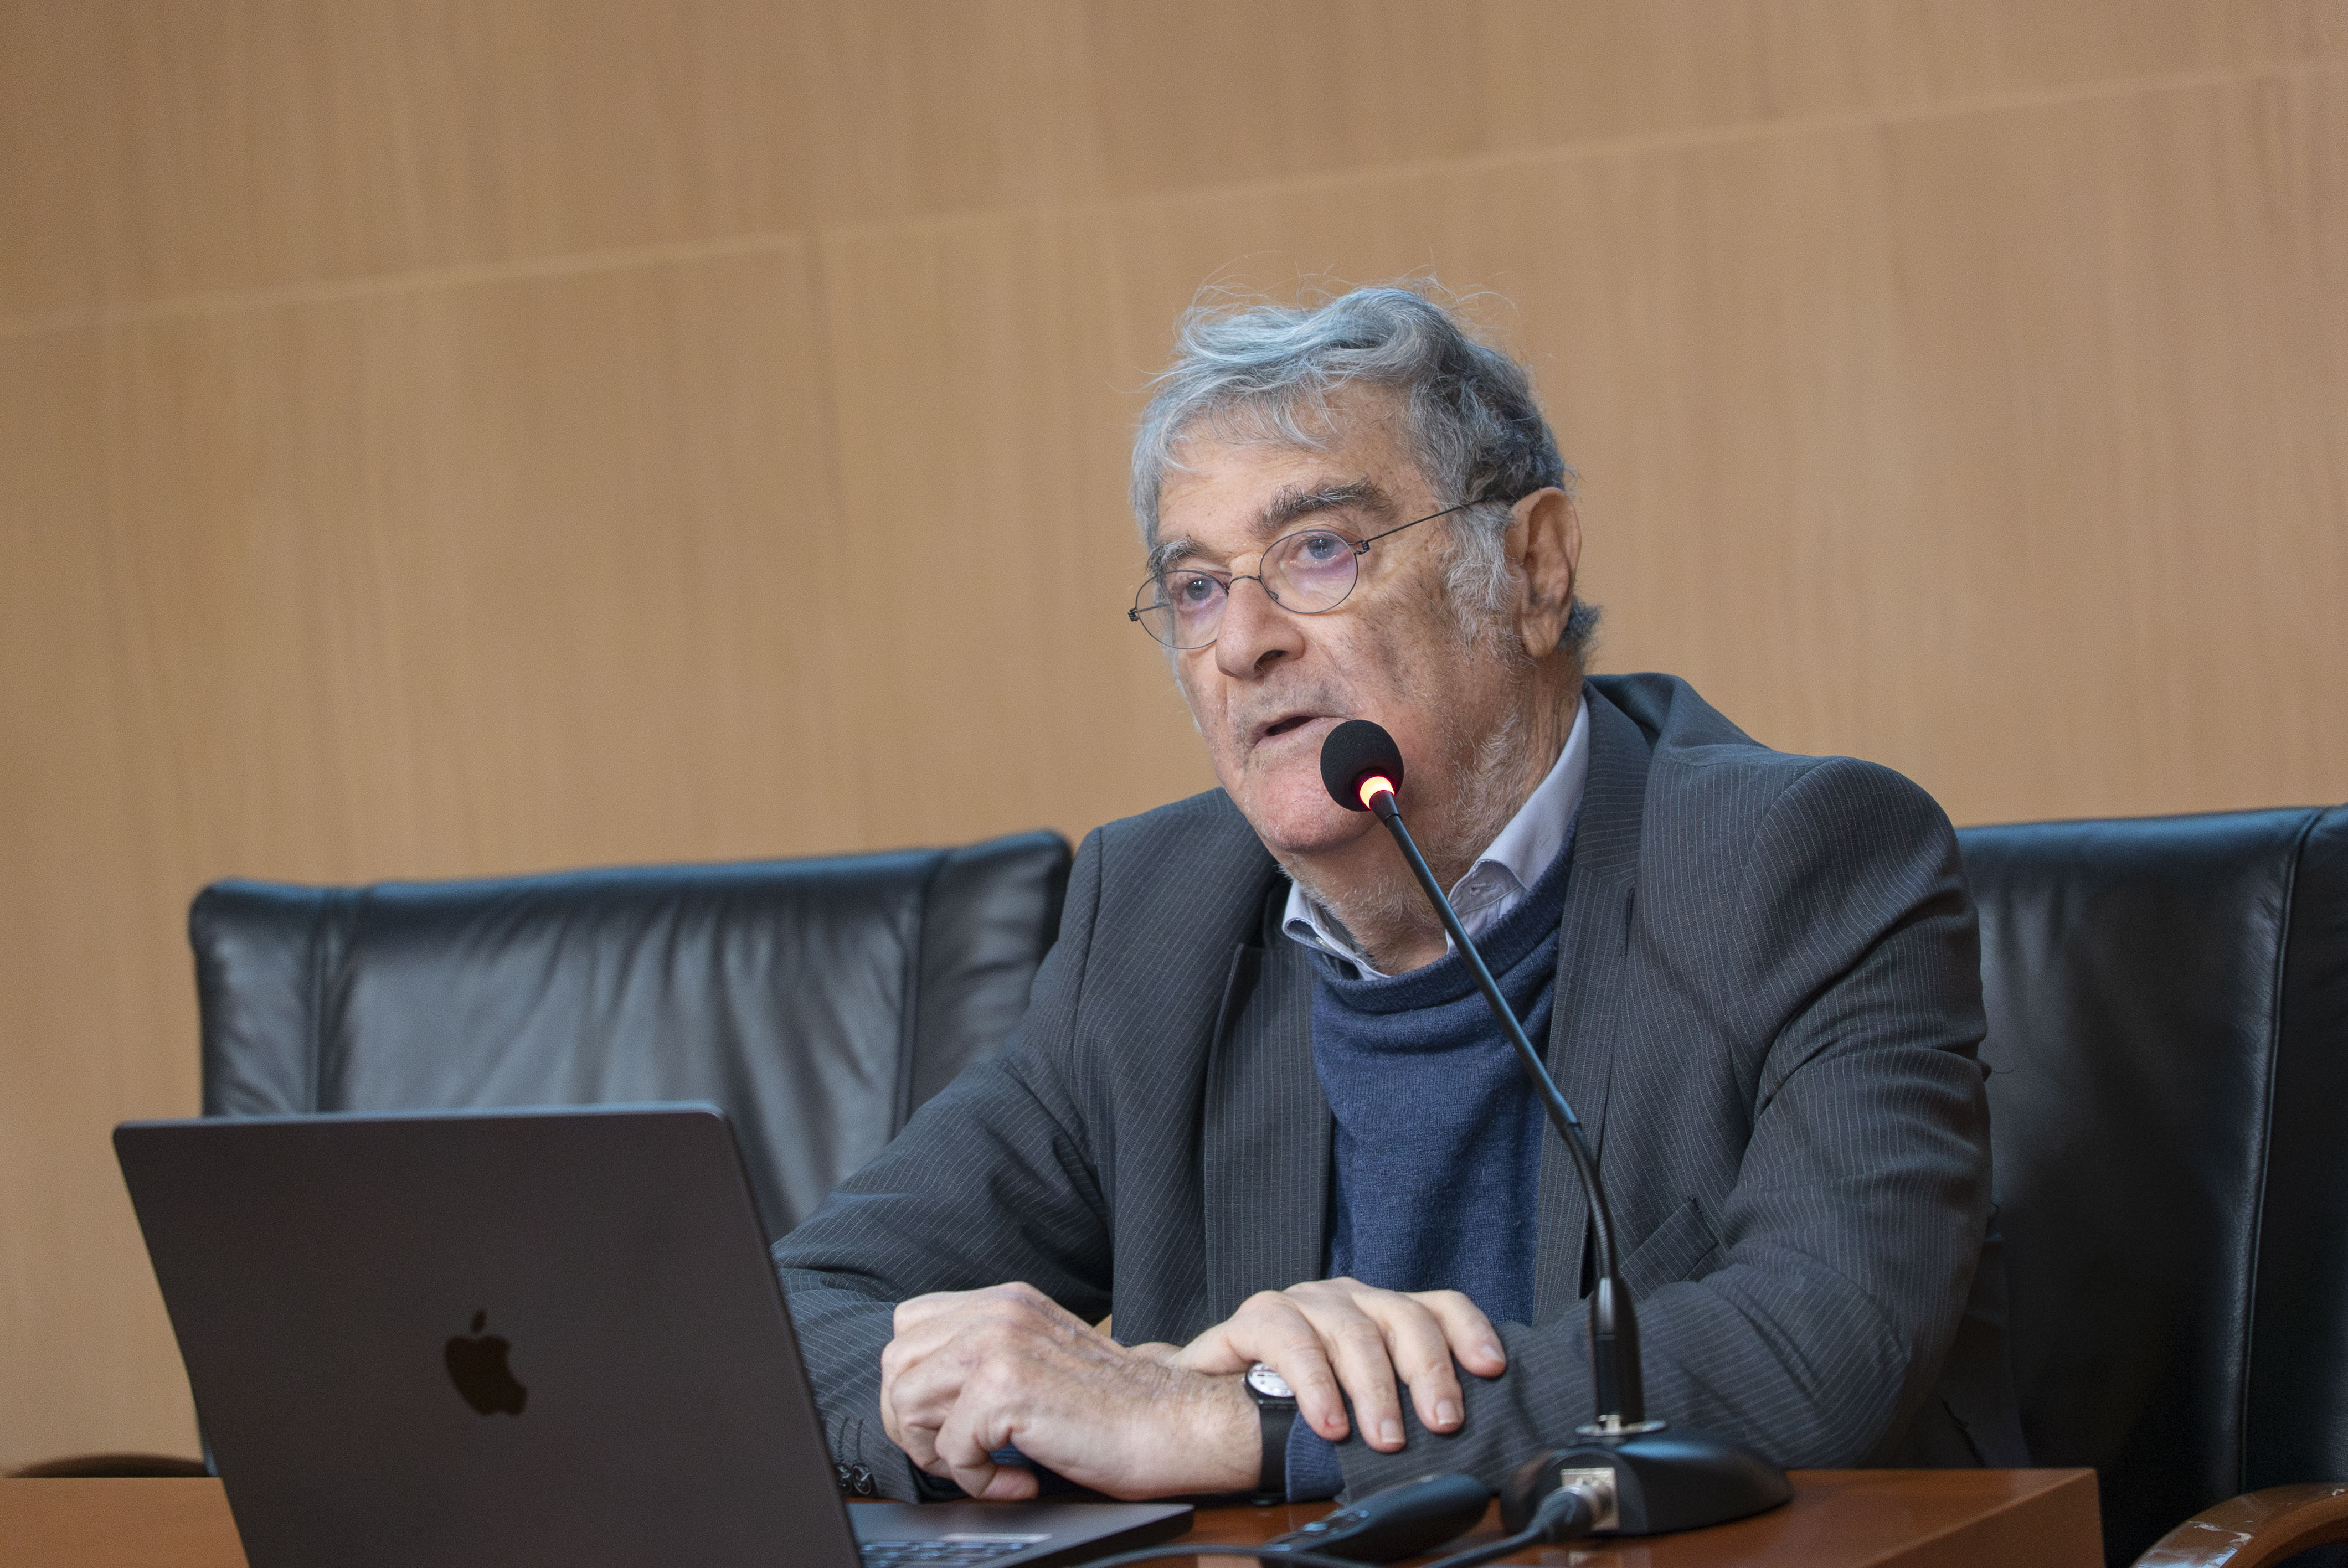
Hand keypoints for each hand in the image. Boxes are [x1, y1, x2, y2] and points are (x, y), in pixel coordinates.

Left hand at [879, 1282, 1256, 1499]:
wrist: (1174, 1425)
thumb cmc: (1116, 1409)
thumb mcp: (1043, 1358)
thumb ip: (991, 1355)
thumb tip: (924, 1393)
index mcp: (1006, 1301)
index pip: (910, 1328)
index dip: (913, 1383)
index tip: (945, 1424)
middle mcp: (999, 1311)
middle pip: (897, 1363)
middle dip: (912, 1422)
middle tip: (957, 1456)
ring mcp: (1000, 1344)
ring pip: (907, 1401)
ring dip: (937, 1451)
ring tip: (985, 1468)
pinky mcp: (1006, 1387)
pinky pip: (949, 1448)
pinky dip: (977, 1479)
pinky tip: (1019, 1480)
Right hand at [1169, 1278, 1506, 1452]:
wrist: (1212, 1395)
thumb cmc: (1296, 1402)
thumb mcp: (1359, 1396)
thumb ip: (1402, 1399)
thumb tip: (1458, 1433)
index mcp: (1380, 1311)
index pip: (1438, 1305)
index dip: (1469, 1331)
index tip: (1491, 1368)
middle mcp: (1347, 1297)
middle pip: (1403, 1317)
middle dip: (1428, 1372)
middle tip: (1442, 1424)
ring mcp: (1302, 1302)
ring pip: (1353, 1331)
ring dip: (1376, 1389)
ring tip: (1386, 1439)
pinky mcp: (1256, 1318)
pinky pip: (1292, 1344)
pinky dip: (1316, 1386)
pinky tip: (1328, 1423)